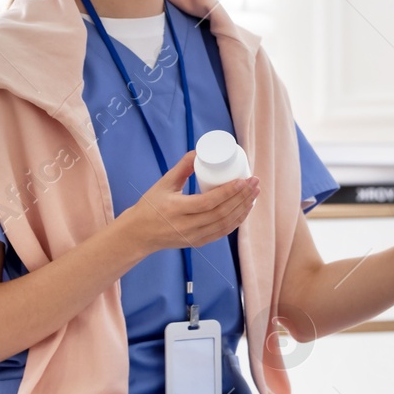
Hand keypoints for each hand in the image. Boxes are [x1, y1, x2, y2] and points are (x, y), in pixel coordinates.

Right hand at [117, 151, 258, 258]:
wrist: (139, 234)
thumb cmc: (150, 205)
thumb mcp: (163, 184)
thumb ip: (181, 168)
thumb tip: (199, 151)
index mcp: (176, 209)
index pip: (209, 202)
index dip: (229, 191)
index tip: (244, 180)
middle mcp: (187, 226)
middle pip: (221, 213)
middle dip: (242, 197)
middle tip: (254, 183)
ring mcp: (194, 237)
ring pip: (225, 224)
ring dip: (243, 209)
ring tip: (254, 194)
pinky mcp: (198, 242)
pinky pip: (222, 233)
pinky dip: (236, 221)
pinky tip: (245, 209)